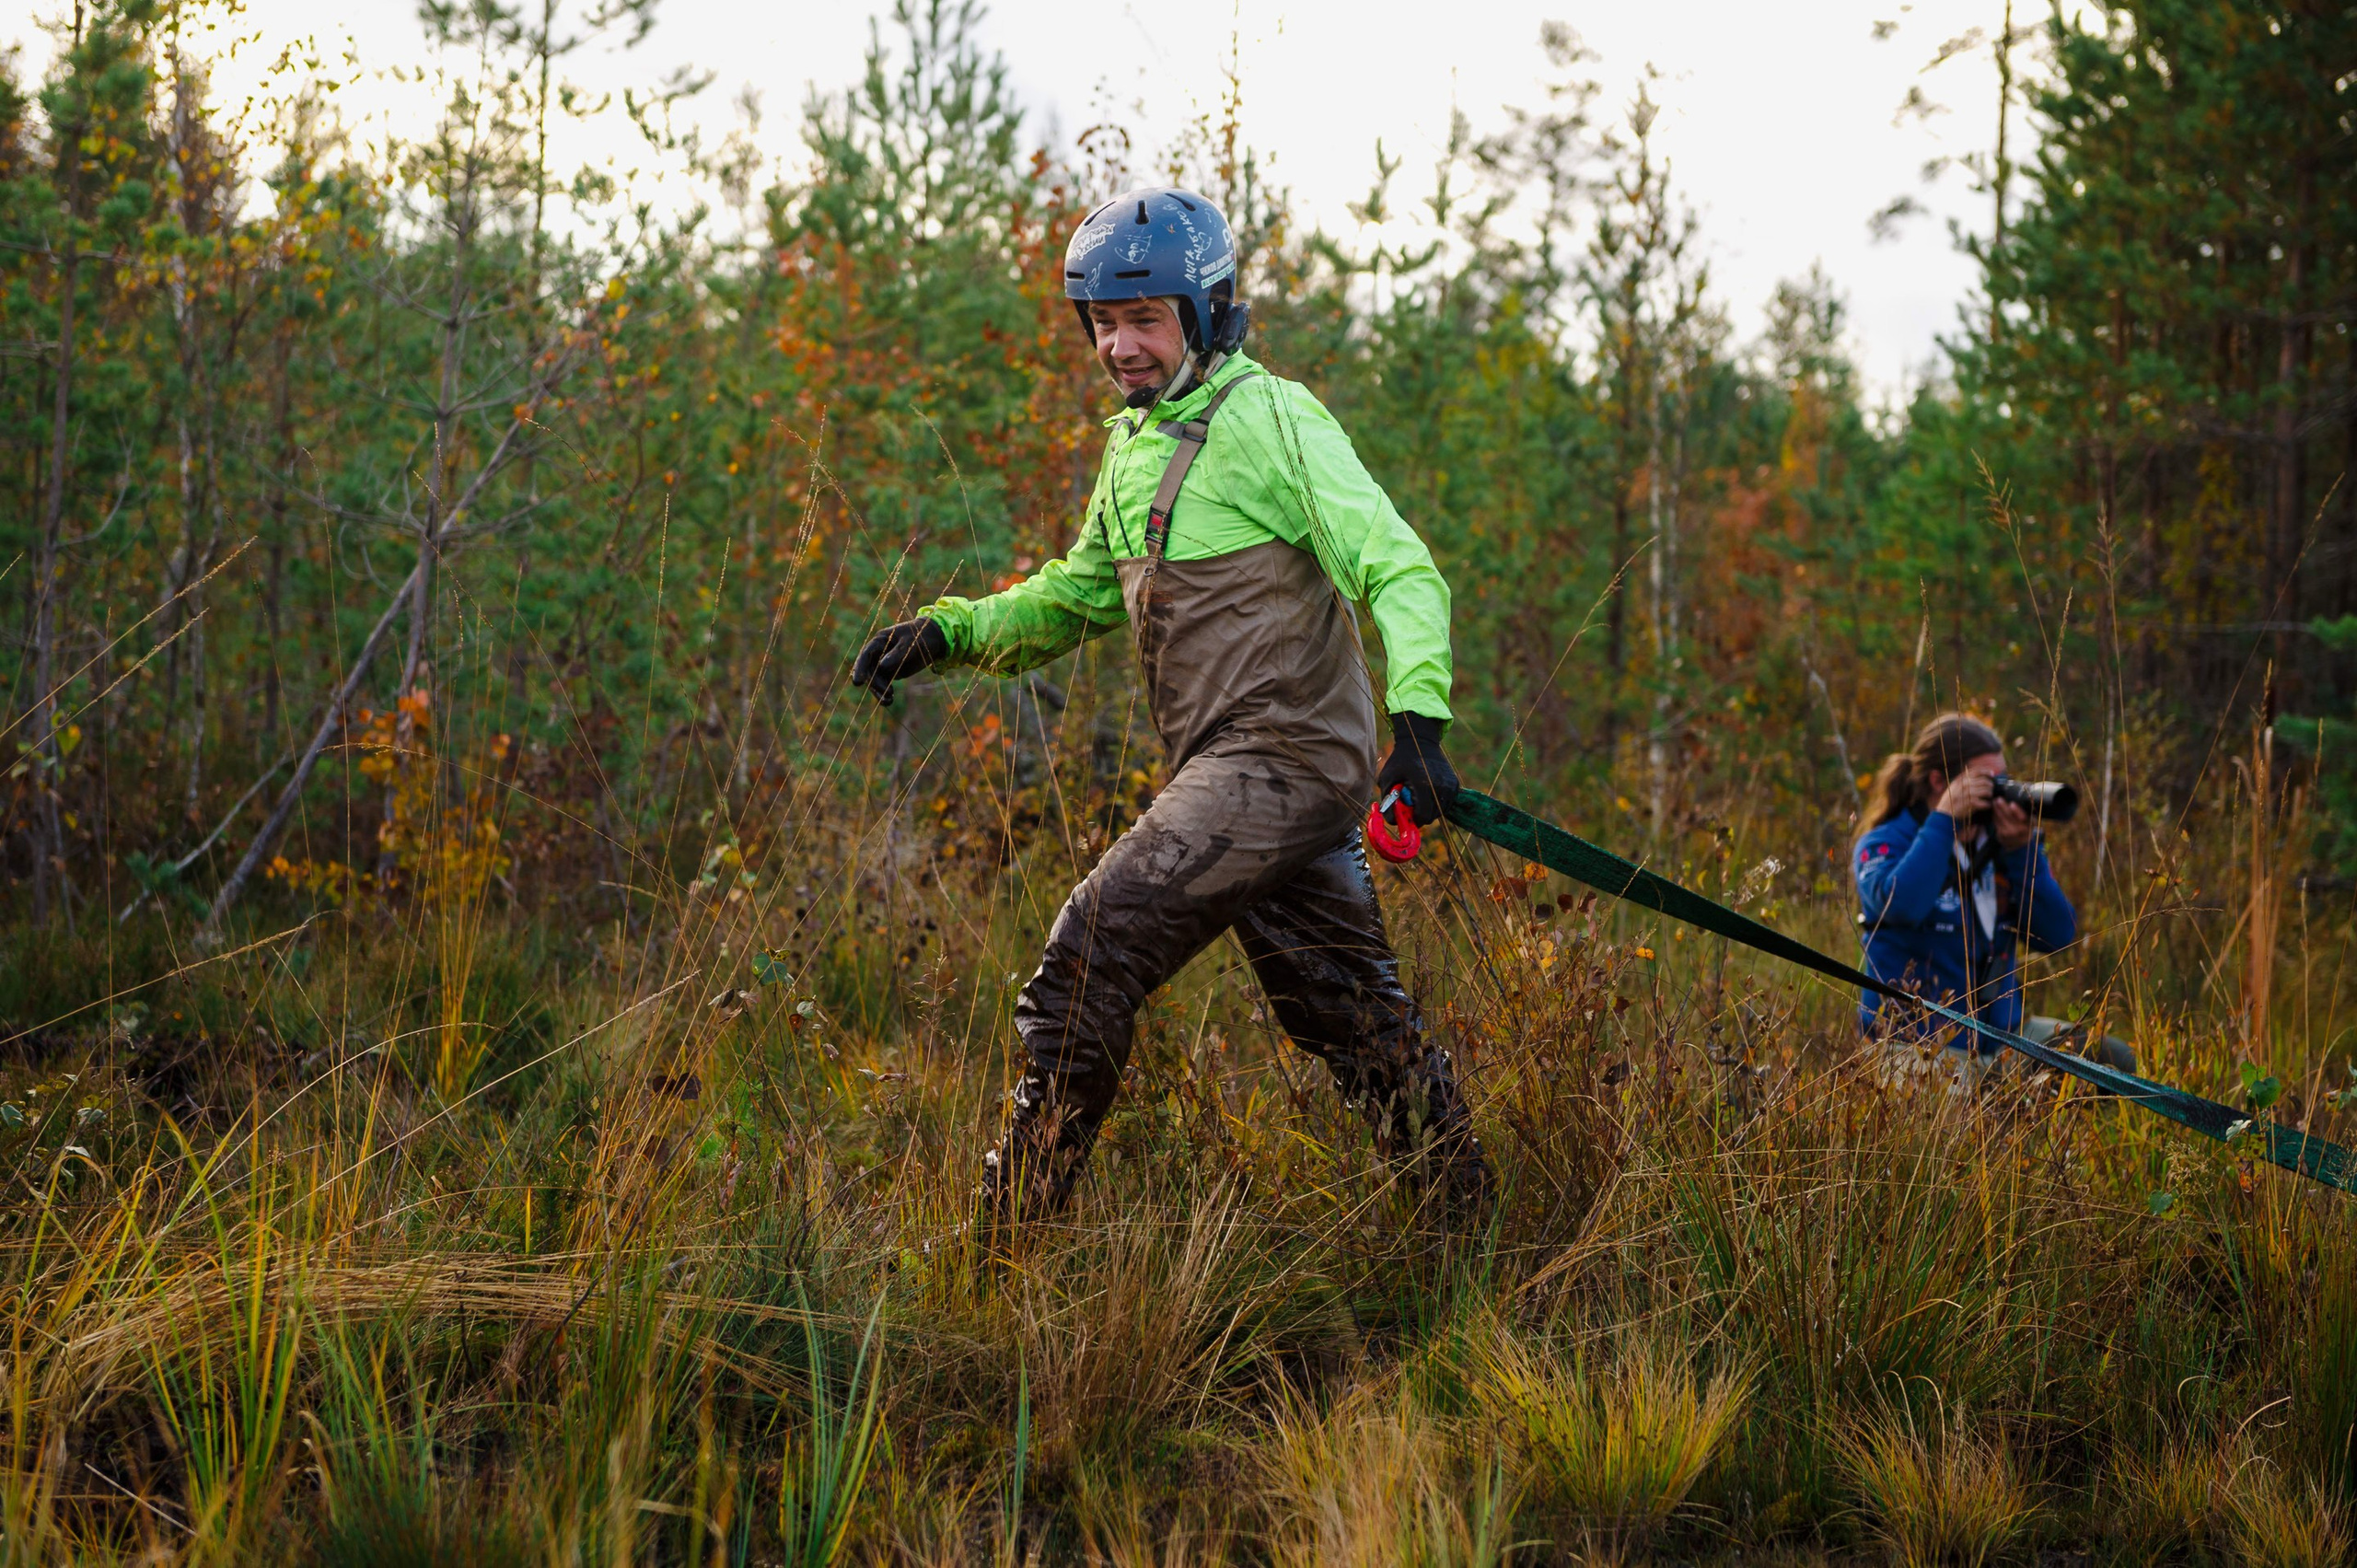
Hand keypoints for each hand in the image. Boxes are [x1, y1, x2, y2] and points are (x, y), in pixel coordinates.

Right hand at [850, 618, 947, 705]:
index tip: (858, 682)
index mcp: (880, 640)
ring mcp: (884, 663)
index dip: (860, 668)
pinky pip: (884, 684)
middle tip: (888, 693)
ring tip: (888, 701)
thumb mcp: (911, 643)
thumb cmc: (921, 636)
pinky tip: (889, 701)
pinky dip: (885, 693)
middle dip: (875, 683)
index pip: (866, 654)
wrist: (933, 639)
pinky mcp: (891, 672)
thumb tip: (881, 666)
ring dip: (879, 691)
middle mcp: (878, 652)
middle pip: (870, 670)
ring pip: (875, 679)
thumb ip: (897, 654)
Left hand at [1376, 712, 1457, 826]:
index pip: (1423, 816)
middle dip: (1420, 815)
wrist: (1420, 741)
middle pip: (1432, 816)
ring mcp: (1450, 785)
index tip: (1406, 815)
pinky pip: (1446, 804)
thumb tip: (1394, 822)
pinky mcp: (1455, 785)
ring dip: (1428, 809)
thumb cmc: (1400, 760)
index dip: (1413, 820)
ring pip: (1440, 812)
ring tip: (1419, 795)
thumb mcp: (1387, 778)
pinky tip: (1428, 791)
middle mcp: (1440, 785)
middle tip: (1411, 803)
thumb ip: (1388, 802)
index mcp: (1423, 784)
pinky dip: (1436, 803)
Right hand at [1935, 770, 1992, 824]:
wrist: (1944, 814)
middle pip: (1985, 781)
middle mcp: (1964, 785)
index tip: (1992, 774)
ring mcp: (1968, 794)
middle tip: (1991, 790)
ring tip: (1988, 798)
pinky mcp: (1971, 804)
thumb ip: (1964, 781)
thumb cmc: (1950, 801)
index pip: (1977, 771)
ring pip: (1987, 791)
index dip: (1986, 771)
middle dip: (1990, 785)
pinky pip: (1985, 803)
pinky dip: (1987, 804)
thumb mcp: (1954, 787)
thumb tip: (1978, 776)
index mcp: (1960, 779)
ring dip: (1990, 795)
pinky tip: (1986, 805)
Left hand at [1990, 795, 2035, 850]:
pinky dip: (1994, 816)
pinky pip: (1996, 823)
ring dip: (1996, 810)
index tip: (2012, 804)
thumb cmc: (2025, 826)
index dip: (2017, 811)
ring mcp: (2011, 835)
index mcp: (2030, 824)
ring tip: (1994, 802)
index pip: (2024, 818)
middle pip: (2010, 817)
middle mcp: (2021, 831)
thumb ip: (2026, 811)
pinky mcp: (2002, 836)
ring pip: (2001, 819)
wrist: (2019, 842)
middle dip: (2003, 807)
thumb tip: (2018, 799)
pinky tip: (1994, 810)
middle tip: (1998, 799)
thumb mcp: (2031, 820)